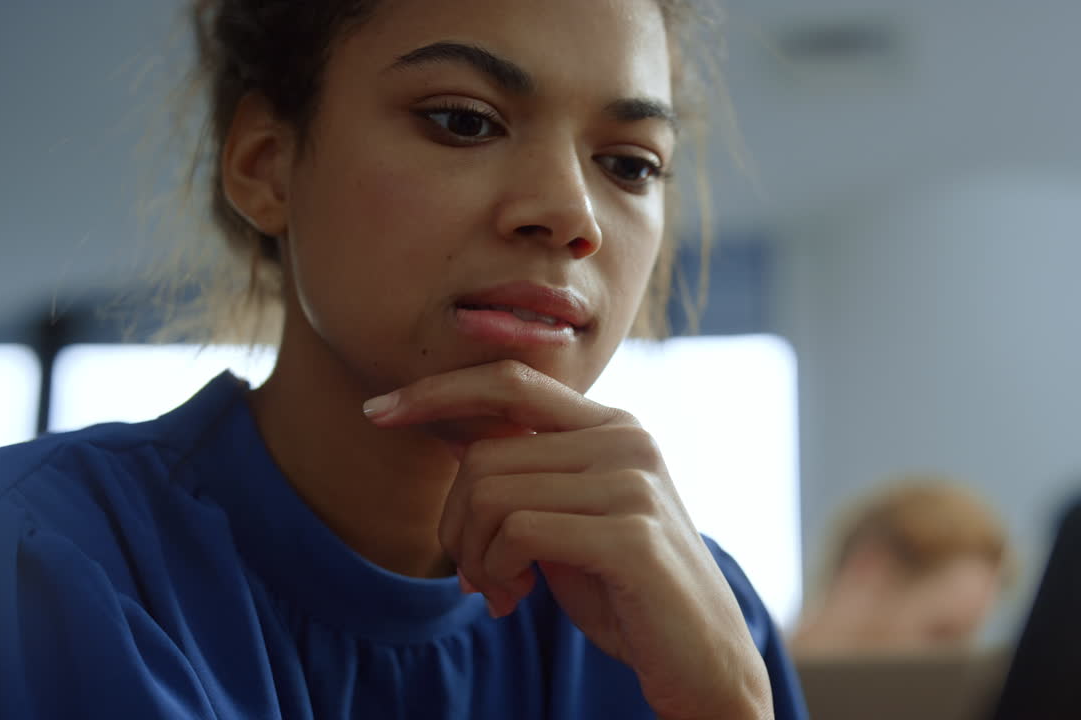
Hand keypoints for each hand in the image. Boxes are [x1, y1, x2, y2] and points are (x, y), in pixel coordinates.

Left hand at [365, 360, 773, 719]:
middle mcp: (626, 440)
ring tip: (498, 591)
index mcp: (612, 426)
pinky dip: (496, 569)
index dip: (439, 390)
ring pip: (492, 493)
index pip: (511, 381)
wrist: (702, 659)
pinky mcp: (630, 535)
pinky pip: (517, 532)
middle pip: (484, 456)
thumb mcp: (569, 520)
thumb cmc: (626, 591)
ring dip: (473, 555)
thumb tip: (454, 437)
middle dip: (454, 524)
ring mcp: (633, 483)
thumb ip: (527, 475)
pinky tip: (515, 596)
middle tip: (473, 576)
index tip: (378, 412)